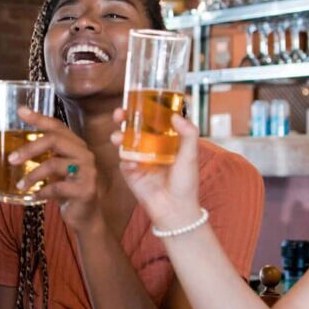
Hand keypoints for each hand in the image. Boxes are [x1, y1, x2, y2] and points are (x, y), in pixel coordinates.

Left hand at [10, 107, 100, 227]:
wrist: (85, 217)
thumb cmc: (66, 190)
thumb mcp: (54, 171)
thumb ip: (43, 158)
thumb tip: (11, 152)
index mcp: (76, 145)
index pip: (57, 126)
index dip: (39, 118)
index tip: (20, 111)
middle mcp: (84, 154)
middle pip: (54, 140)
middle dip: (29, 148)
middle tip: (11, 159)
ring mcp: (88, 171)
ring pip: (53, 164)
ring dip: (32, 175)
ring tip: (20, 185)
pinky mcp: (86, 190)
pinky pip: (57, 187)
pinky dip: (42, 191)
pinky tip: (34, 196)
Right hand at [110, 108, 202, 229]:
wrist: (175, 209)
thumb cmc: (186, 183)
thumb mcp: (191, 155)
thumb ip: (188, 133)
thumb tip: (176, 115)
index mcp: (165, 140)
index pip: (151, 119)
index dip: (142, 109)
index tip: (137, 100)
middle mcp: (150, 147)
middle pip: (133, 127)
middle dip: (123, 119)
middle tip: (119, 114)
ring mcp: (138, 159)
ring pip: (124, 142)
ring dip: (117, 136)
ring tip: (117, 137)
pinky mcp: (130, 173)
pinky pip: (123, 161)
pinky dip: (125, 160)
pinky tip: (131, 163)